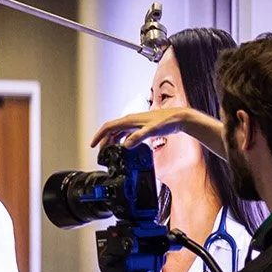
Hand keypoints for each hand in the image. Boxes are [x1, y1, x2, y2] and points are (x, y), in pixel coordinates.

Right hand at [95, 104, 223, 151]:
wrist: (179, 118)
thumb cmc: (167, 122)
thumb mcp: (151, 131)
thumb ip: (138, 138)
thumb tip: (125, 145)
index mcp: (129, 120)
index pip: (108, 127)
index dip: (99, 136)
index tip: (93, 145)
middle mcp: (130, 120)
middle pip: (112, 130)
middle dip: (104, 140)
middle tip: (102, 153)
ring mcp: (136, 123)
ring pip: (118, 131)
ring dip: (112, 140)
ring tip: (110, 151)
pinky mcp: (141, 126)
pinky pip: (127, 133)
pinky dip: (122, 140)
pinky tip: (125, 147)